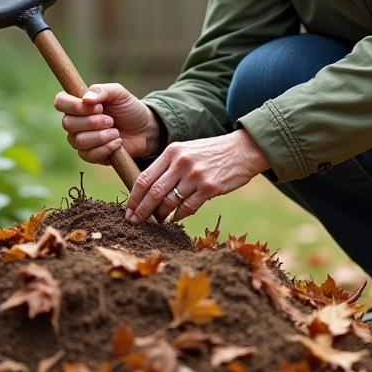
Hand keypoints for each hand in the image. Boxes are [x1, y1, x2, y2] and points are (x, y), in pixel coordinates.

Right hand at [54, 83, 158, 163]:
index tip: (96, 106)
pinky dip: (105, 148)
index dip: (74, 105)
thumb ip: (102, 91)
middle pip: (67, 124)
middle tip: (111, 120)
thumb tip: (86, 99)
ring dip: (101, 136)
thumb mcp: (119, 94)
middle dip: (93, 122)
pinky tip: (117, 142)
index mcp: (79, 104)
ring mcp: (81, 140)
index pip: (60, 102)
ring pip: (78, 141)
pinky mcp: (90, 155)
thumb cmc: (129, 109)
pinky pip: (88, 155)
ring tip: (115, 131)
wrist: (145, 130)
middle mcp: (76, 122)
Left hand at [125, 129, 270, 224]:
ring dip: (160, 215)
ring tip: (157, 220)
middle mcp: (181, 162)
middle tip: (134, 222)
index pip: (144, 178)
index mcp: (172, 152)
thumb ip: (168, 166)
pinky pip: (187, 208)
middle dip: (141, 210)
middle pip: (153, 192)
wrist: (242, 150)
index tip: (129, 210)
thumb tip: (147, 191)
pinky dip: (178, 216)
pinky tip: (174, 218)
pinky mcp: (210, 188)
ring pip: (169, 202)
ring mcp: (196, 176)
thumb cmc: (211, 153)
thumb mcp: (186, 150)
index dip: (134, 197)